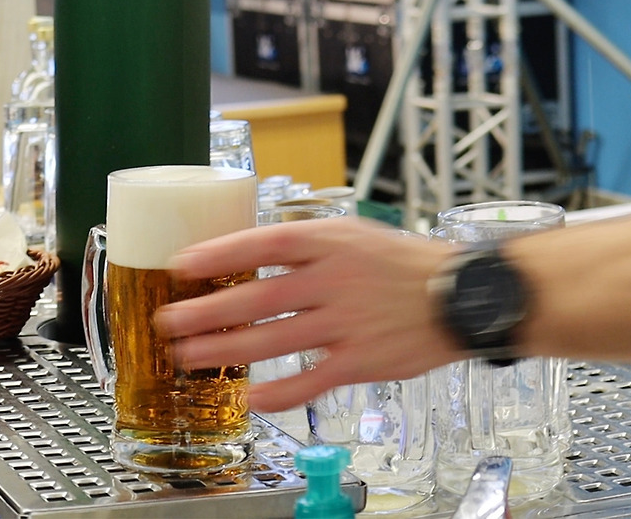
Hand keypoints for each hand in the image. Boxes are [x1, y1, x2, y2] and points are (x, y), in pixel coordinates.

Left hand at [155, 217, 461, 412]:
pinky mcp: (361, 359)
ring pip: (272, 340)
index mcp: (329, 241)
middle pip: (255, 297)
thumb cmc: (403, 263)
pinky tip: (251, 397)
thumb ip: (306, 245)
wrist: (462, 295)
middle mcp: (333, 279)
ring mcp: (346, 322)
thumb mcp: (354, 234)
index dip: (218, 254)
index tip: (181, 265)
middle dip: (205, 311)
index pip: (261, 244)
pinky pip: (309, 381)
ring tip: (188, 357)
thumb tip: (250, 253)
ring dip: (225, 350)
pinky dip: (278, 392)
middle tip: (168, 320)